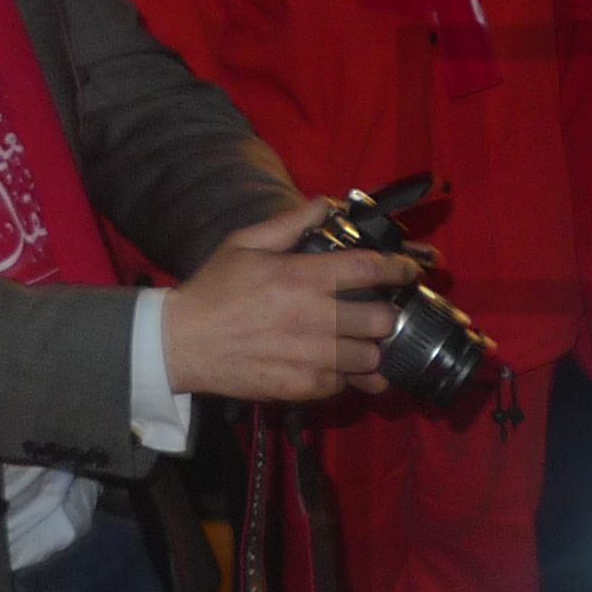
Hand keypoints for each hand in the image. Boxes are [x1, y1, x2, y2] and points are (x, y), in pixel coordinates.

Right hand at [162, 202, 418, 401]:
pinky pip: (344, 384)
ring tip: (356, 342)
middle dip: (385, 315)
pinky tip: (330, 364)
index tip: (411, 271)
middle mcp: (313, 318)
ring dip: (369, 350)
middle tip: (375, 312)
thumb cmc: (214, 290)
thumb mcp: (245, 244)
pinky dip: (344, 376)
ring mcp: (311, 356)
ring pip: (370, 358)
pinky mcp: (304, 387)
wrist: (180, 343)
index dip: (400, 269)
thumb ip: (291, 223)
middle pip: (381, 320)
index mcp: (302, 277)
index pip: (370, 269)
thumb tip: (327, 204)